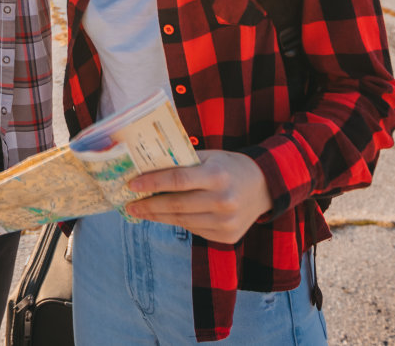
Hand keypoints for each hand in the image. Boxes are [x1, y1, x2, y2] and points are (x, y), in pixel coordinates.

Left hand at [124, 151, 272, 244]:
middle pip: (176, 205)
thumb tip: (148, 167)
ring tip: (140, 211)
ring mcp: (226, 222)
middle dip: (148, 205)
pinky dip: (178, 222)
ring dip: (157, 216)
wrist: (264, 187)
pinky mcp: (227, 237)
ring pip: (182, 221)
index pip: (178, 180)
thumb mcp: (210, 157)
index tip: (132, 185)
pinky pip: (194, 229)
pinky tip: (166, 216)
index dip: (153, 183)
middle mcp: (223, 201)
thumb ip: (183, 162)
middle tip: (129, 205)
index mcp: (217, 176)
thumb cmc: (229, 167)